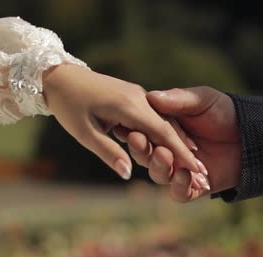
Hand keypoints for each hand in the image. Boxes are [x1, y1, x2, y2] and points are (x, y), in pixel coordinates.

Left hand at [42, 64, 201, 179]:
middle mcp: (140, 99)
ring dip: (179, 141)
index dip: (182, 154)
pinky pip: (156, 115)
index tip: (197, 170)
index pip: (164, 133)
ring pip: (165, 121)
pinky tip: (175, 143)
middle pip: (170, 127)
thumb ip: (108, 152)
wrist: (60, 76)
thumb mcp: (84, 133)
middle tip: (202, 172)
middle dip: (187, 150)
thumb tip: (128, 175)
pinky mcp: (135, 96)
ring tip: (194, 161)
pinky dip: (167, 131)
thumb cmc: (69, 106)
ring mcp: (139, 95)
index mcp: (130, 107)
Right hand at [119, 86, 241, 201]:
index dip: (133, 131)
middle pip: (146, 156)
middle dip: (141, 150)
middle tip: (140, 140)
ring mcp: (180, 170)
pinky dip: (179, 186)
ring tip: (166, 156)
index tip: (125, 126)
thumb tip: (151, 96)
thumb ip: (179, 99)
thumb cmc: (227, 112)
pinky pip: (180, 193)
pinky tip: (186, 176)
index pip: (142, 132)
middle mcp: (168, 151)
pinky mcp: (195, 187)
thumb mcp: (203, 100)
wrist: (254, 134)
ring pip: (159, 175)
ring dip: (159, 166)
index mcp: (164, 129)